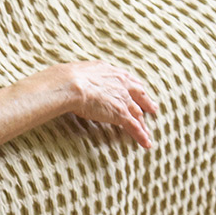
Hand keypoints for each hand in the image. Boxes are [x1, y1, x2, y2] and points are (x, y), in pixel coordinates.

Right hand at [22, 61, 157, 148]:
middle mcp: (120, 83)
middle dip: (145, 102)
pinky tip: (146, 143)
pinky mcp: (121, 114)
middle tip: (152, 109)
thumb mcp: (74, 71)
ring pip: (137, 113)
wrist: (69, 84)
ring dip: (143, 123)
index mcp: (109, 71)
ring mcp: (122, 99)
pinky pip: (135, 127)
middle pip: (138, 94)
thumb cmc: (64, 77)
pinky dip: (141, 136)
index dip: (133, 87)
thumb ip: (77, 76)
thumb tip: (64, 80)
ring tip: (147, 131)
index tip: (137, 90)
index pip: (126, 79)